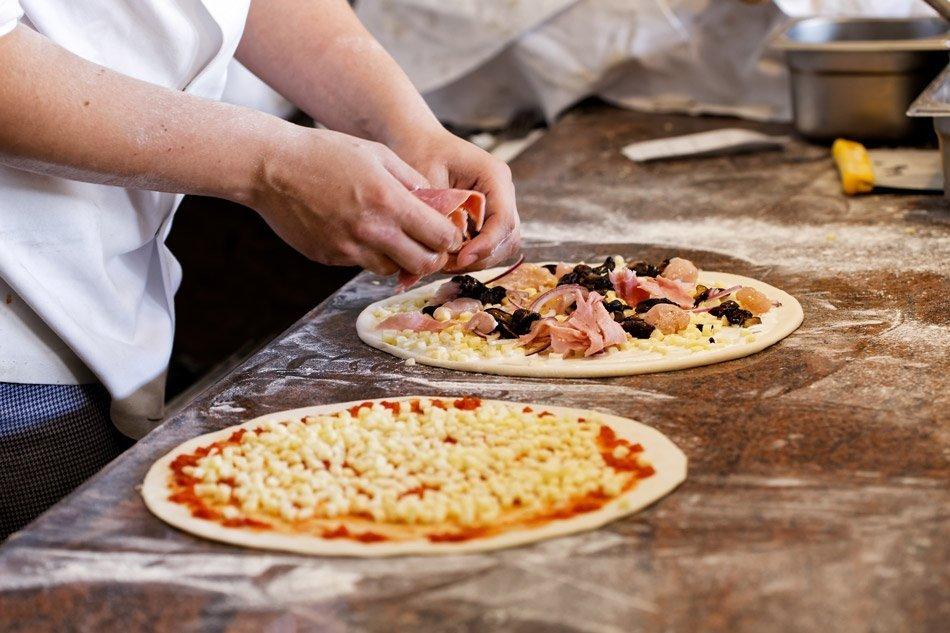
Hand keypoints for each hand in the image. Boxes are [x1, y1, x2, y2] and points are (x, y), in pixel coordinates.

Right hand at [250, 126, 462, 276]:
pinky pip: (362, 265)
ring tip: (394, 237)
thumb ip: (412, 180)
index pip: (440, 236)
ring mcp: (349, 249)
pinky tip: (361, 232)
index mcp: (389, 201)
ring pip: (393, 270)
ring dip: (401, 258)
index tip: (447, 232)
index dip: (450, 238)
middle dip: (432, 256)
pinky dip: (370, 255)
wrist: (270, 167)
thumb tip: (438, 202)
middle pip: (423, 264)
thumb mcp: (377, 154)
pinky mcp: (330, 258)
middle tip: (429, 245)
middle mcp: (372, 231)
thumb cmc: (324, 153)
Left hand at [391, 129, 520, 271]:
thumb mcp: (426, 182)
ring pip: (503, 245)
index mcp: (494, 175)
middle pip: (509, 237)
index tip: (461, 258)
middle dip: (482, 256)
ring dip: (478, 259)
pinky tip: (449, 256)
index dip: (485, 245)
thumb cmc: (420, 153)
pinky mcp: (488, 216)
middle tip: (450, 264)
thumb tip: (443, 250)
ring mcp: (498, 204)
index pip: (503, 219)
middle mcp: (503, 191)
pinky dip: (473, 255)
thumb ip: (439, 214)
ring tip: (447, 262)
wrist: (418, 142)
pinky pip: (491, 244)